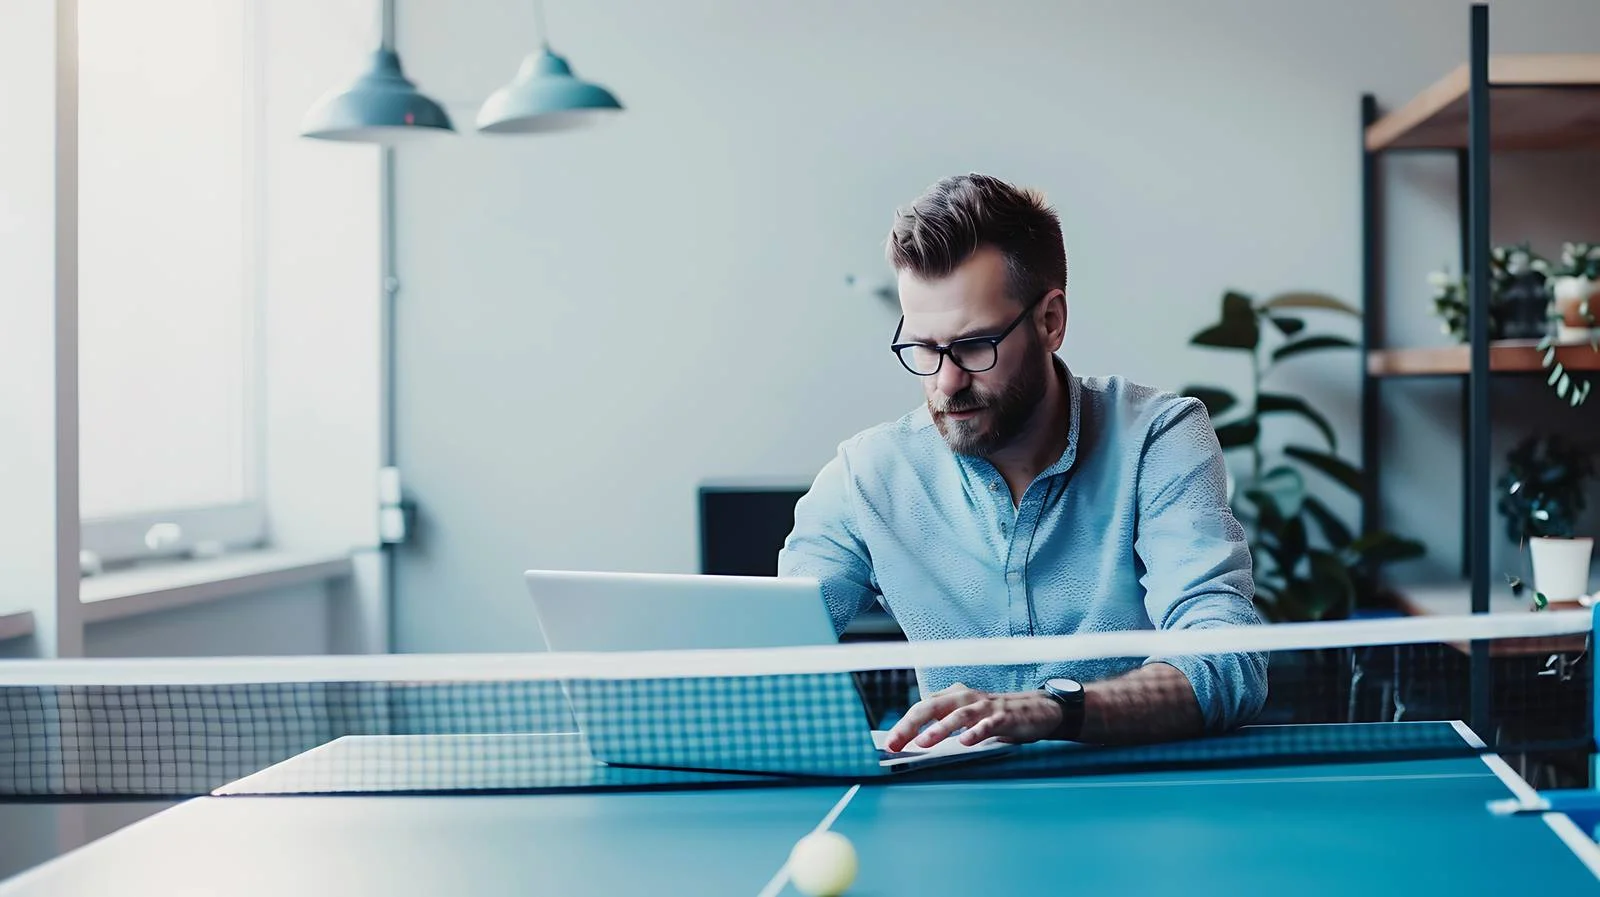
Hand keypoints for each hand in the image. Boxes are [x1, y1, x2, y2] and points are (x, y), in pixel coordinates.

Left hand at [882, 682, 1063, 750]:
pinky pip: (987, 724)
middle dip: (911, 725)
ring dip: (940, 728)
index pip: (922, 708)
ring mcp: (985, 707)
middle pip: (932, 707)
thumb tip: (915, 744)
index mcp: (953, 697)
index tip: (889, 744)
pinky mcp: (1004, 717)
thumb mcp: (966, 718)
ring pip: (958, 715)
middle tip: (896, 742)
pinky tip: (965, 742)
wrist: (1037, 710)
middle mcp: (965, 698)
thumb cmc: (995, 716)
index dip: (903, 725)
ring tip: (924, 741)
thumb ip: (944, 727)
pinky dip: (976, 732)